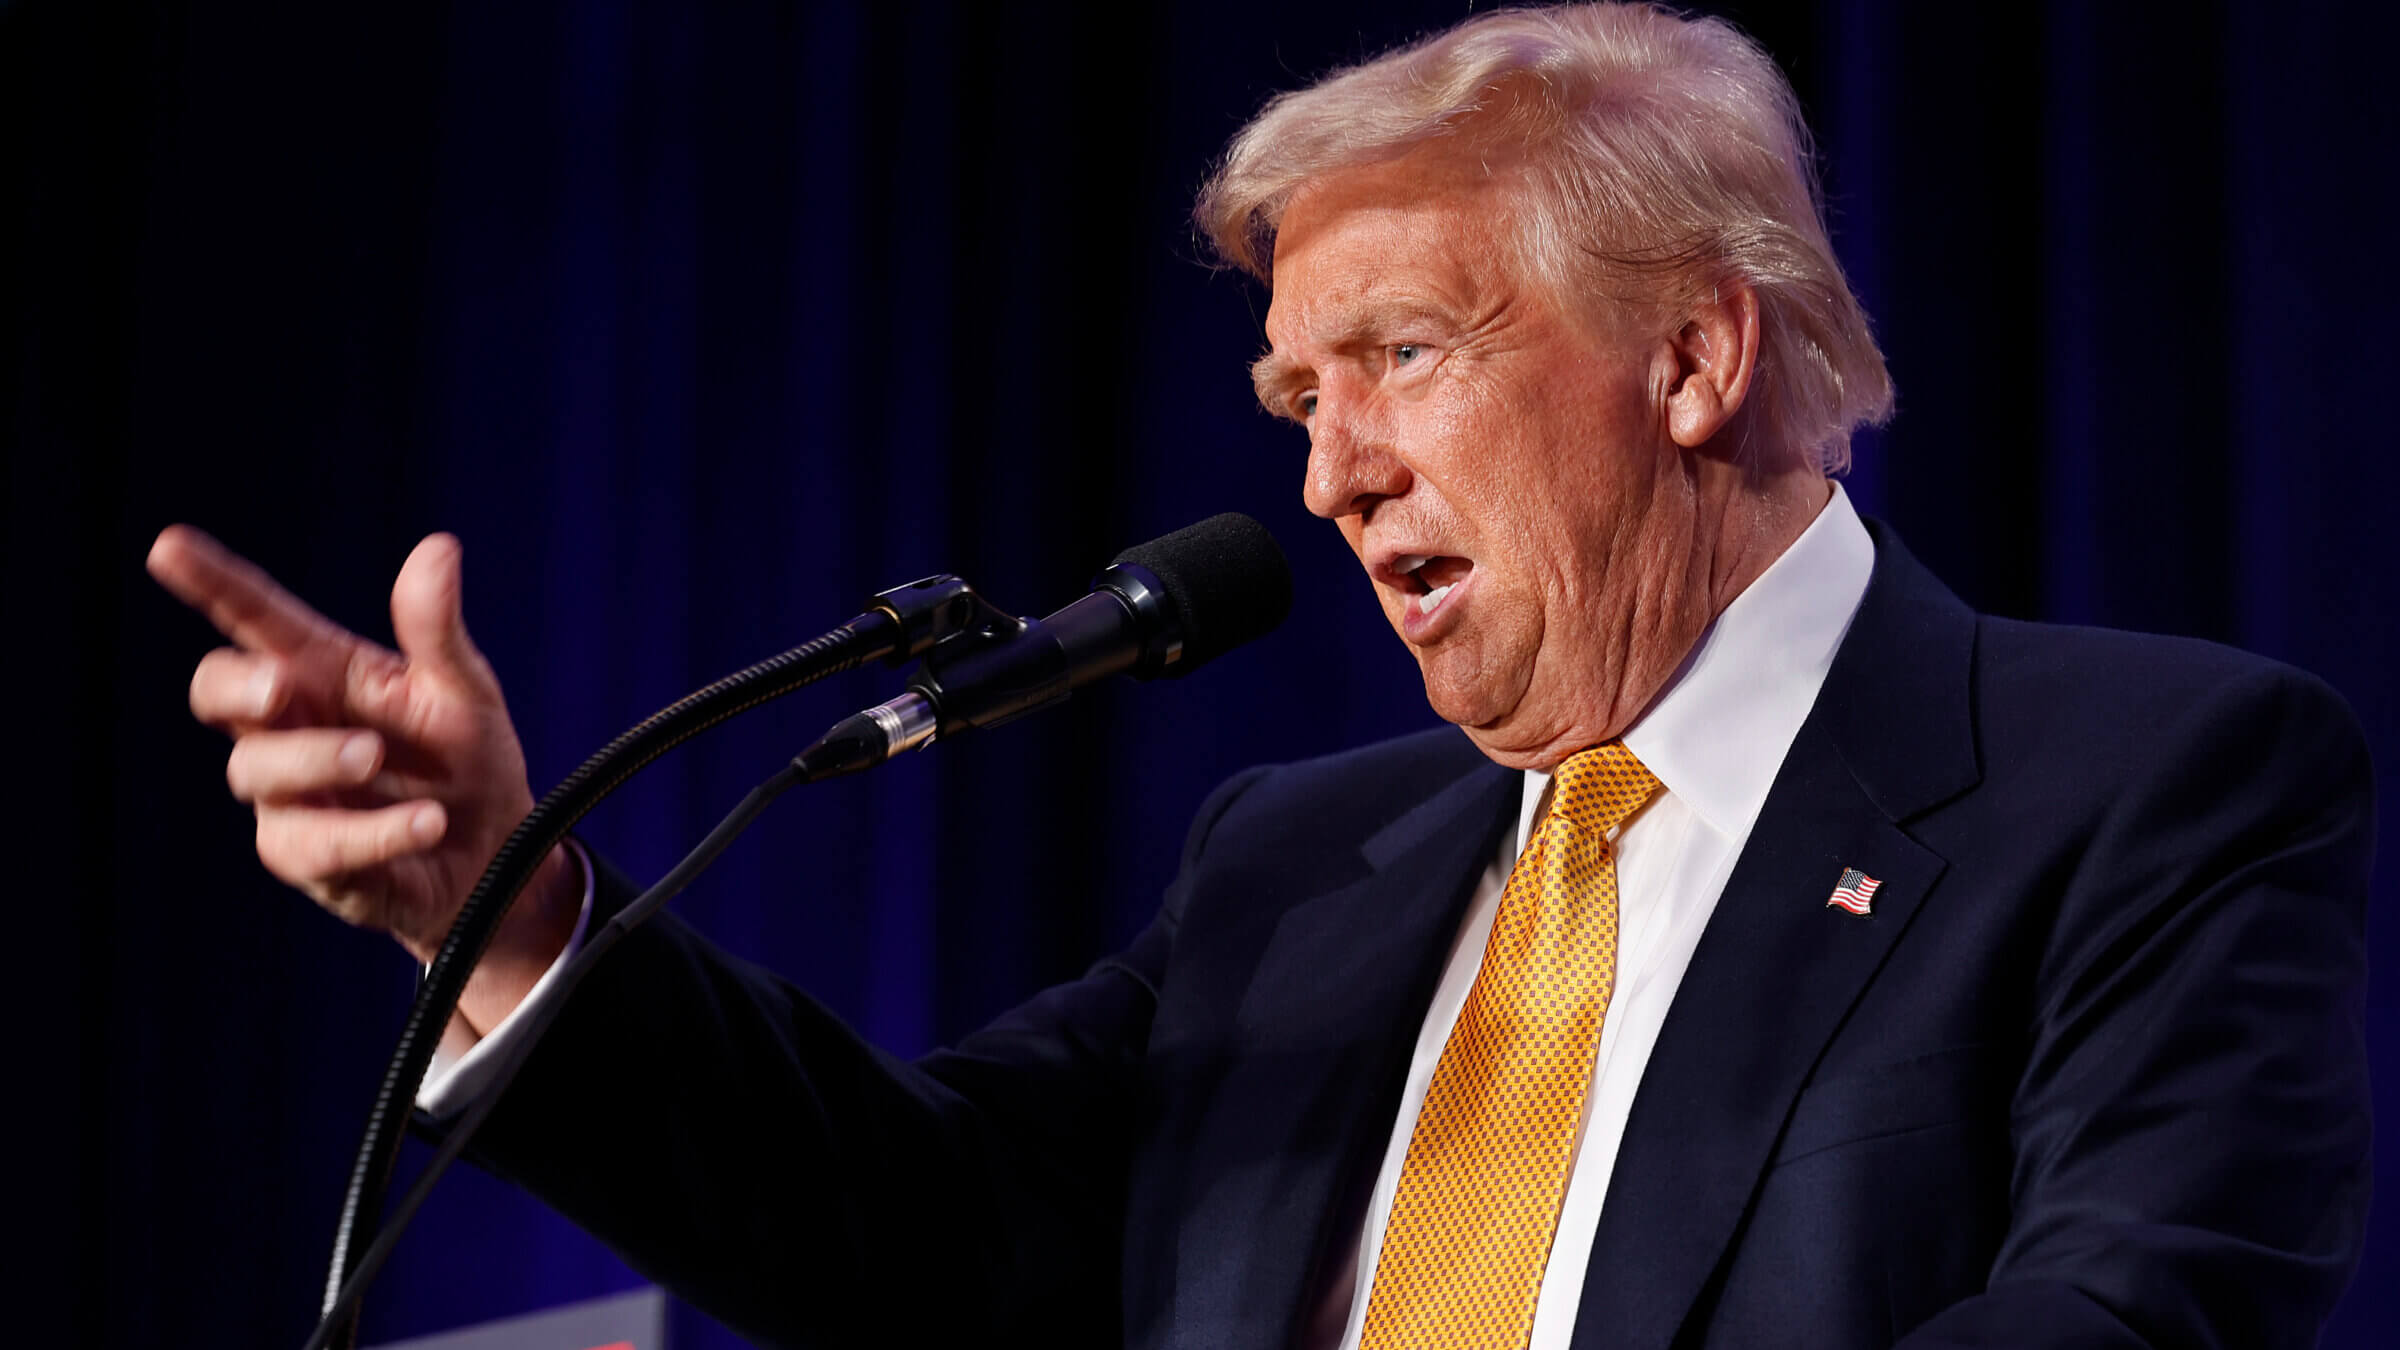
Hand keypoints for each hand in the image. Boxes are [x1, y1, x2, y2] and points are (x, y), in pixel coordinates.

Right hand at [149, 526, 577, 1032]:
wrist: (495, 853)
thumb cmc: (465, 759)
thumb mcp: (463, 689)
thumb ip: (437, 630)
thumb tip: (438, 547)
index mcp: (322, 671)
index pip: (255, 620)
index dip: (211, 583)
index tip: (167, 546)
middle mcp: (290, 727)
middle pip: (214, 692)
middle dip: (236, 685)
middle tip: (280, 685)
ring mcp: (288, 796)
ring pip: (256, 770)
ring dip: (316, 760)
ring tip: (375, 756)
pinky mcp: (307, 860)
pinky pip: (318, 846)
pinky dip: (375, 833)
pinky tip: (427, 824)